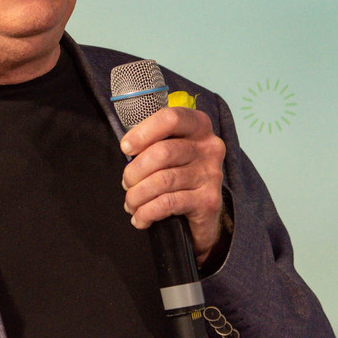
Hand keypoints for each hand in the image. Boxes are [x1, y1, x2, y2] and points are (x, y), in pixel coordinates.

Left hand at [119, 107, 225, 263]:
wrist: (203, 211)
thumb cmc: (178, 173)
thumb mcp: (169, 150)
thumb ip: (151, 142)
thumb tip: (127, 150)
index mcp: (198, 126)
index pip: (170, 119)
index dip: (143, 132)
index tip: (126, 148)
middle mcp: (209, 147)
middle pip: (162, 152)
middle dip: (135, 171)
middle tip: (127, 183)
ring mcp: (211, 174)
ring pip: (162, 181)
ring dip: (137, 195)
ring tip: (131, 203)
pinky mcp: (208, 201)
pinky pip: (168, 203)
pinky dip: (147, 212)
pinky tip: (140, 218)